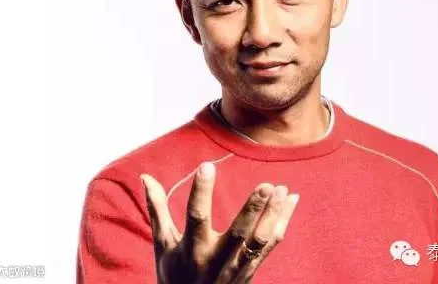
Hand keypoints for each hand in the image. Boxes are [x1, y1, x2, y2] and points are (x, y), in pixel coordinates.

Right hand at [140, 162, 299, 283]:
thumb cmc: (174, 274)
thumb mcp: (163, 244)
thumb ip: (157, 209)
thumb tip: (146, 177)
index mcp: (192, 250)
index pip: (196, 216)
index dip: (201, 191)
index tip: (207, 165)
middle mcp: (217, 259)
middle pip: (239, 233)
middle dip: (253, 210)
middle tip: (266, 186)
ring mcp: (237, 266)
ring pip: (260, 240)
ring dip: (273, 214)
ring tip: (281, 189)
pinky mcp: (252, 268)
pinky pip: (272, 244)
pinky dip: (283, 221)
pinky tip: (291, 199)